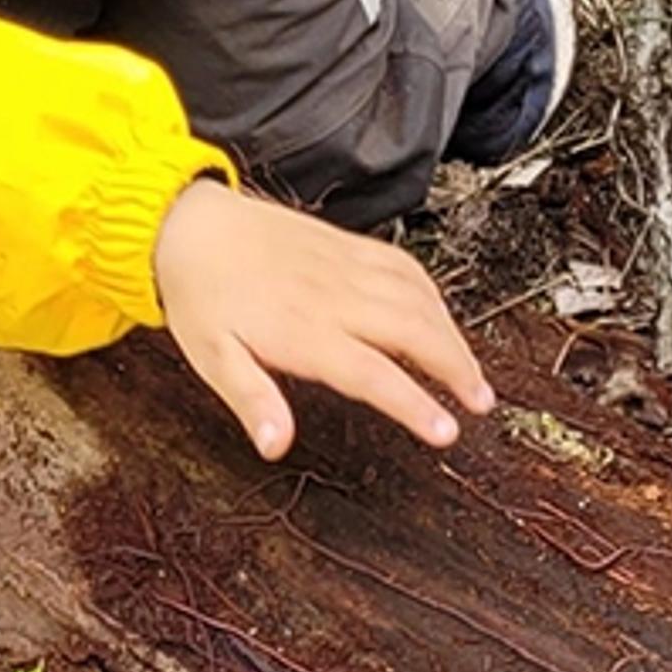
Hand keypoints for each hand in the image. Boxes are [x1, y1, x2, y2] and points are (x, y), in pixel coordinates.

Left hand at [151, 179, 495, 458]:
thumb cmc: (201, 296)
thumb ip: (251, 400)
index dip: (415, 405)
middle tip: (481, 402)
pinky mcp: (349, 246)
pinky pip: (404, 267)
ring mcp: (346, 267)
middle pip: (414, 332)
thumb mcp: (214, 358)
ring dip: (453, 337)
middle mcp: (335, 297)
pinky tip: (442, 318)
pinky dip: (433, 296)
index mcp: (305, 331)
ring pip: (419, 299)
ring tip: (472, 373)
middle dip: (455, 369)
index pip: (374, 375)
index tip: (446, 432)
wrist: (190, 225)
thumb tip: (275, 445)